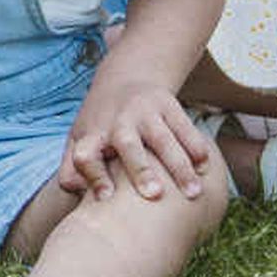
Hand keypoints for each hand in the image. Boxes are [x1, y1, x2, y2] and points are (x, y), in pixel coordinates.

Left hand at [60, 78, 215, 203]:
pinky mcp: (168, 104)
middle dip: (141, 169)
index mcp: (92, 134)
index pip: (86, 155)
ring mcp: (145, 111)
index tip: (106, 198)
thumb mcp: (79, 140)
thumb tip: (74, 197)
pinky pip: (185, 127)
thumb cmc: (100, 124)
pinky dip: (195, 146)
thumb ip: (71, 170)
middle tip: (154, 195)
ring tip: (193, 193)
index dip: (93, 176)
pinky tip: (205, 168)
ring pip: (163, 138)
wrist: (125, 77)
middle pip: (128, 144)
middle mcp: (117, 121)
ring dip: (179, 166)